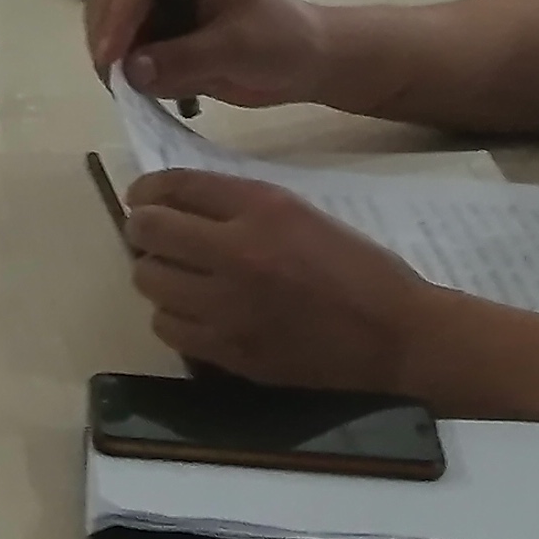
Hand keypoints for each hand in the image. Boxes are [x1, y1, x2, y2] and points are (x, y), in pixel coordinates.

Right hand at [76, 0, 330, 104]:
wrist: (309, 62)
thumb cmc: (282, 41)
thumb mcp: (237, 48)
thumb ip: (183, 59)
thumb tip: (130, 72)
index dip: (117, 22)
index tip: (108, 61)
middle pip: (111, 3)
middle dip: (109, 42)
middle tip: (117, 87)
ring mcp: (160, 6)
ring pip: (113, 31)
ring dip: (117, 63)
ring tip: (136, 95)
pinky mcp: (162, 36)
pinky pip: (129, 54)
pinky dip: (131, 76)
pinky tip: (150, 95)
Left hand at [116, 177, 440, 391]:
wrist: (396, 337)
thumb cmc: (360, 268)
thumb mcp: (303, 214)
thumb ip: (242, 207)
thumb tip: (182, 204)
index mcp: (262, 209)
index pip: (176, 186)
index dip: (148, 188)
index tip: (142, 195)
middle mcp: (236, 254)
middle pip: (150, 231)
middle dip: (142, 227)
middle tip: (150, 233)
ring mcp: (228, 308)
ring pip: (150, 281)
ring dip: (156, 273)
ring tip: (175, 274)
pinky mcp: (230, 352)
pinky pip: (169, 328)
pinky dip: (172, 315)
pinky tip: (192, 312)